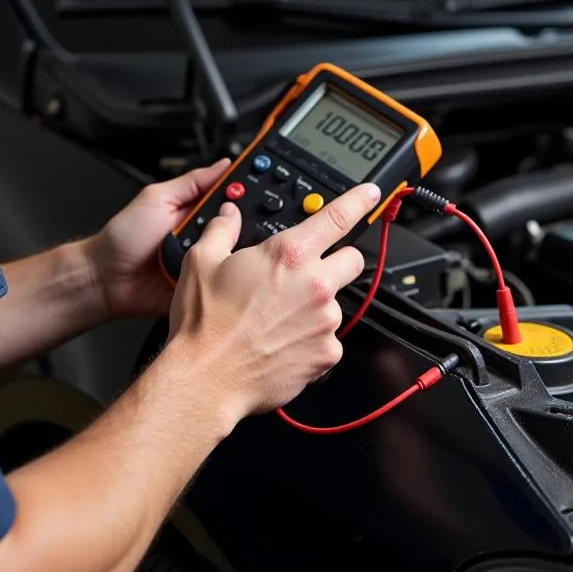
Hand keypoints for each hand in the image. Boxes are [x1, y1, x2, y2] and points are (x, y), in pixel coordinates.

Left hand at [84, 157, 232, 320]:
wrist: (106, 279)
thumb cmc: (124, 237)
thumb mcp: (157, 198)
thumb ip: (192, 182)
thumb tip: (223, 164)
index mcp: (195, 208)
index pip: (230, 195)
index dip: (245, 190)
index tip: (261, 182)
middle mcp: (203, 232)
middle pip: (238, 224)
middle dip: (241, 222)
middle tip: (233, 220)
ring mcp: (203, 259)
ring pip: (234, 252)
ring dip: (231, 249)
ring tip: (221, 245)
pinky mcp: (202, 283)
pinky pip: (222, 279)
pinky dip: (223, 275)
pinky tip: (221, 269)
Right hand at [168, 182, 379, 418]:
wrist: (207, 376)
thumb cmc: (205, 323)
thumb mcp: (202, 261)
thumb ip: (222, 230)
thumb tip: (229, 216)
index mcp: (289, 254)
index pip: (338, 216)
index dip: (360, 200)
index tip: (370, 194)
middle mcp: (315, 284)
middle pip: (352, 259)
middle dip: (337, 260)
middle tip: (307, 272)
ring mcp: (324, 321)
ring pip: (336, 302)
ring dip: (317, 305)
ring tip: (279, 317)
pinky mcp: (326, 355)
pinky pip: (329, 339)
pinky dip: (312, 340)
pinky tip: (283, 342)